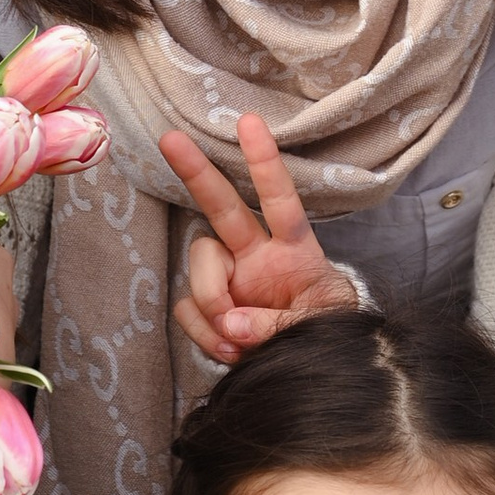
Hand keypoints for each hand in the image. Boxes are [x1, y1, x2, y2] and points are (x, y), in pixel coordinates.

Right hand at [162, 114, 356, 368]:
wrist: (305, 373)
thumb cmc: (324, 334)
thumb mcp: (319, 327)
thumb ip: (278, 323)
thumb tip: (232, 322)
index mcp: (294, 250)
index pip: (281, 200)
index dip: (266, 162)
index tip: (250, 121)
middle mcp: (257, 254)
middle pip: (222, 205)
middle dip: (197, 171)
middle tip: (171, 139)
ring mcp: (229, 278)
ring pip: (199, 262)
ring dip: (211, 299)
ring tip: (237, 340)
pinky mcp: (208, 307)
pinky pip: (188, 308)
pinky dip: (204, 332)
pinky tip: (229, 350)